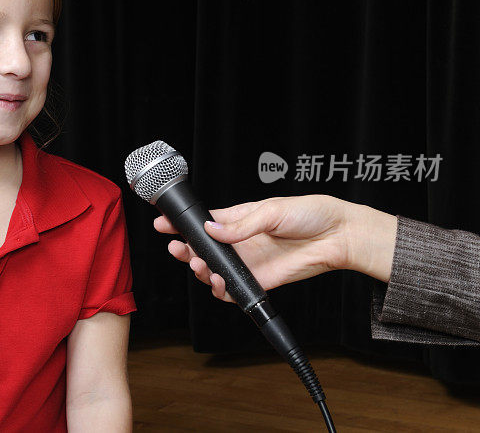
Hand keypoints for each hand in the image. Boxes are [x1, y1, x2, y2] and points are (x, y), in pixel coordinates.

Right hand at [153, 195, 396, 301]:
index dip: (182, 224)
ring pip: (213, 272)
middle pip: (202, 249)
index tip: (164, 224)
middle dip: (184, 250)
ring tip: (200, 266)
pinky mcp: (259, 281)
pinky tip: (219, 284)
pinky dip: (221, 291)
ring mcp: (248, 262)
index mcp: (239, 218)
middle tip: (178, 250)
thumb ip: (240, 224)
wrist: (339, 236)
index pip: (204, 222)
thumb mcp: (272, 210)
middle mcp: (239, 241)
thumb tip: (211, 229)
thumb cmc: (311, 214)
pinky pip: (233, 291)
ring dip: (201, 271)